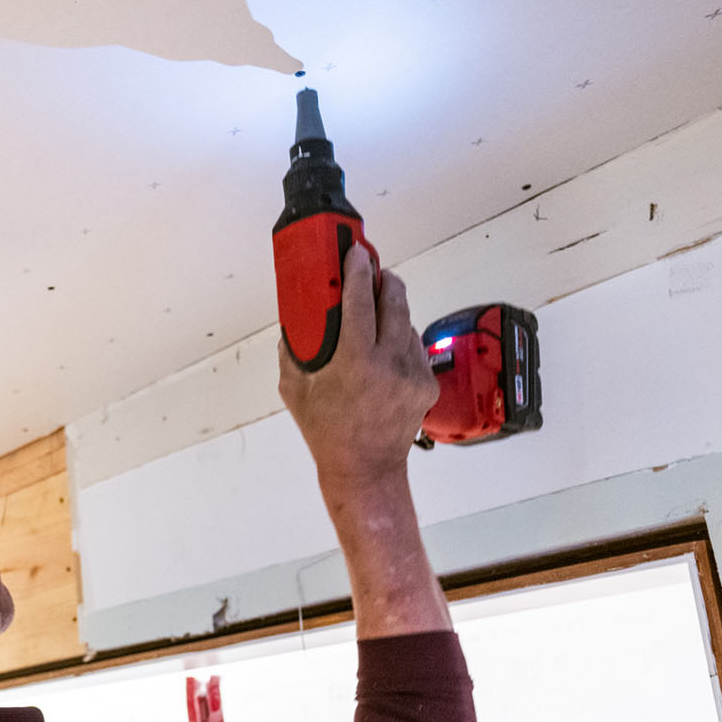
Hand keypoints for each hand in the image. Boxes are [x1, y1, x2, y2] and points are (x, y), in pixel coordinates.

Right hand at [278, 244, 437, 486]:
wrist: (365, 469)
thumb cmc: (326, 431)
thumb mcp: (295, 389)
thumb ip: (293, 350)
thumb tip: (296, 318)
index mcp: (356, 362)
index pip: (361, 300)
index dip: (358, 270)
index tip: (355, 251)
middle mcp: (391, 363)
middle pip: (395, 299)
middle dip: (382, 278)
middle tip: (369, 270)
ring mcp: (414, 372)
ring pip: (405, 321)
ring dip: (390, 311)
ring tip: (372, 316)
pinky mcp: (427, 382)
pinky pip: (413, 345)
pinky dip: (398, 339)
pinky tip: (383, 351)